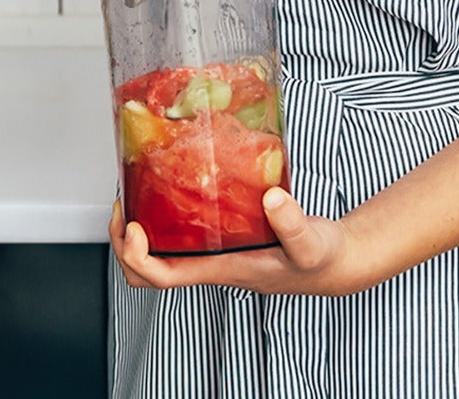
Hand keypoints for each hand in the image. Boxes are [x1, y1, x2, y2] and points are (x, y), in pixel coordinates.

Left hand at [109, 190, 368, 295]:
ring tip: (136, 189)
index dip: (137, 257)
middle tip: (123, 204)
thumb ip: (294, 225)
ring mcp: (213, 250)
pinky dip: (164, 210)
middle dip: (122, 241)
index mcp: (221, 269)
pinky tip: (171, 180)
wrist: (336, 261)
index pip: (162, 277)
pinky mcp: (221, 233)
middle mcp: (210, 262)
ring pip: (157, 250)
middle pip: (146, 269)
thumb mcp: (311, 243)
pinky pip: (178, 230)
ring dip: (137, 225)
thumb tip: (271, 199)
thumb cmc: (321, 259)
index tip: (134, 225)